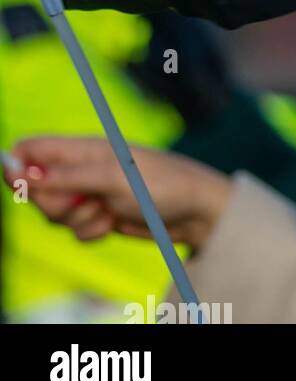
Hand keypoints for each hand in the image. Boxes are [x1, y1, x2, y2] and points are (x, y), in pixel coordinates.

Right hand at [6, 136, 231, 251]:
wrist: (193, 211)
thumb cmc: (159, 184)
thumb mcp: (111, 178)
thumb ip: (65, 177)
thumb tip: (21, 172)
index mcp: (83, 148)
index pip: (32, 148)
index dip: (17, 166)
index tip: (21, 188)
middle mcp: (81, 169)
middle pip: (36, 190)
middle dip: (54, 204)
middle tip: (86, 200)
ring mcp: (89, 193)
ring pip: (54, 215)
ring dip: (78, 219)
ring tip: (108, 209)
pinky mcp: (98, 216)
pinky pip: (74, 231)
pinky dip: (91, 231)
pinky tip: (114, 222)